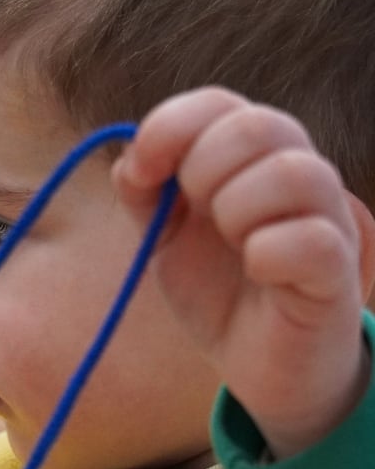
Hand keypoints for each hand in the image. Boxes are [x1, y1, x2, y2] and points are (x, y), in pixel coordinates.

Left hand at [114, 88, 373, 459]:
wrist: (258, 364)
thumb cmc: (220, 291)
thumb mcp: (167, 238)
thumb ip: (146, 192)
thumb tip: (130, 157)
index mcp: (251, 159)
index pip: (220, 104)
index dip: (171, 126)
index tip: (142, 172)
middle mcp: (298, 176)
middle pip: (260, 125)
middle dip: (203, 166)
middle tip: (197, 214)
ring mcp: (326, 219)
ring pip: (293, 173)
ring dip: (238, 208)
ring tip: (234, 244)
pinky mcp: (337, 271)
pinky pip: (312, 240)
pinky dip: (269, 252)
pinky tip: (256, 269)